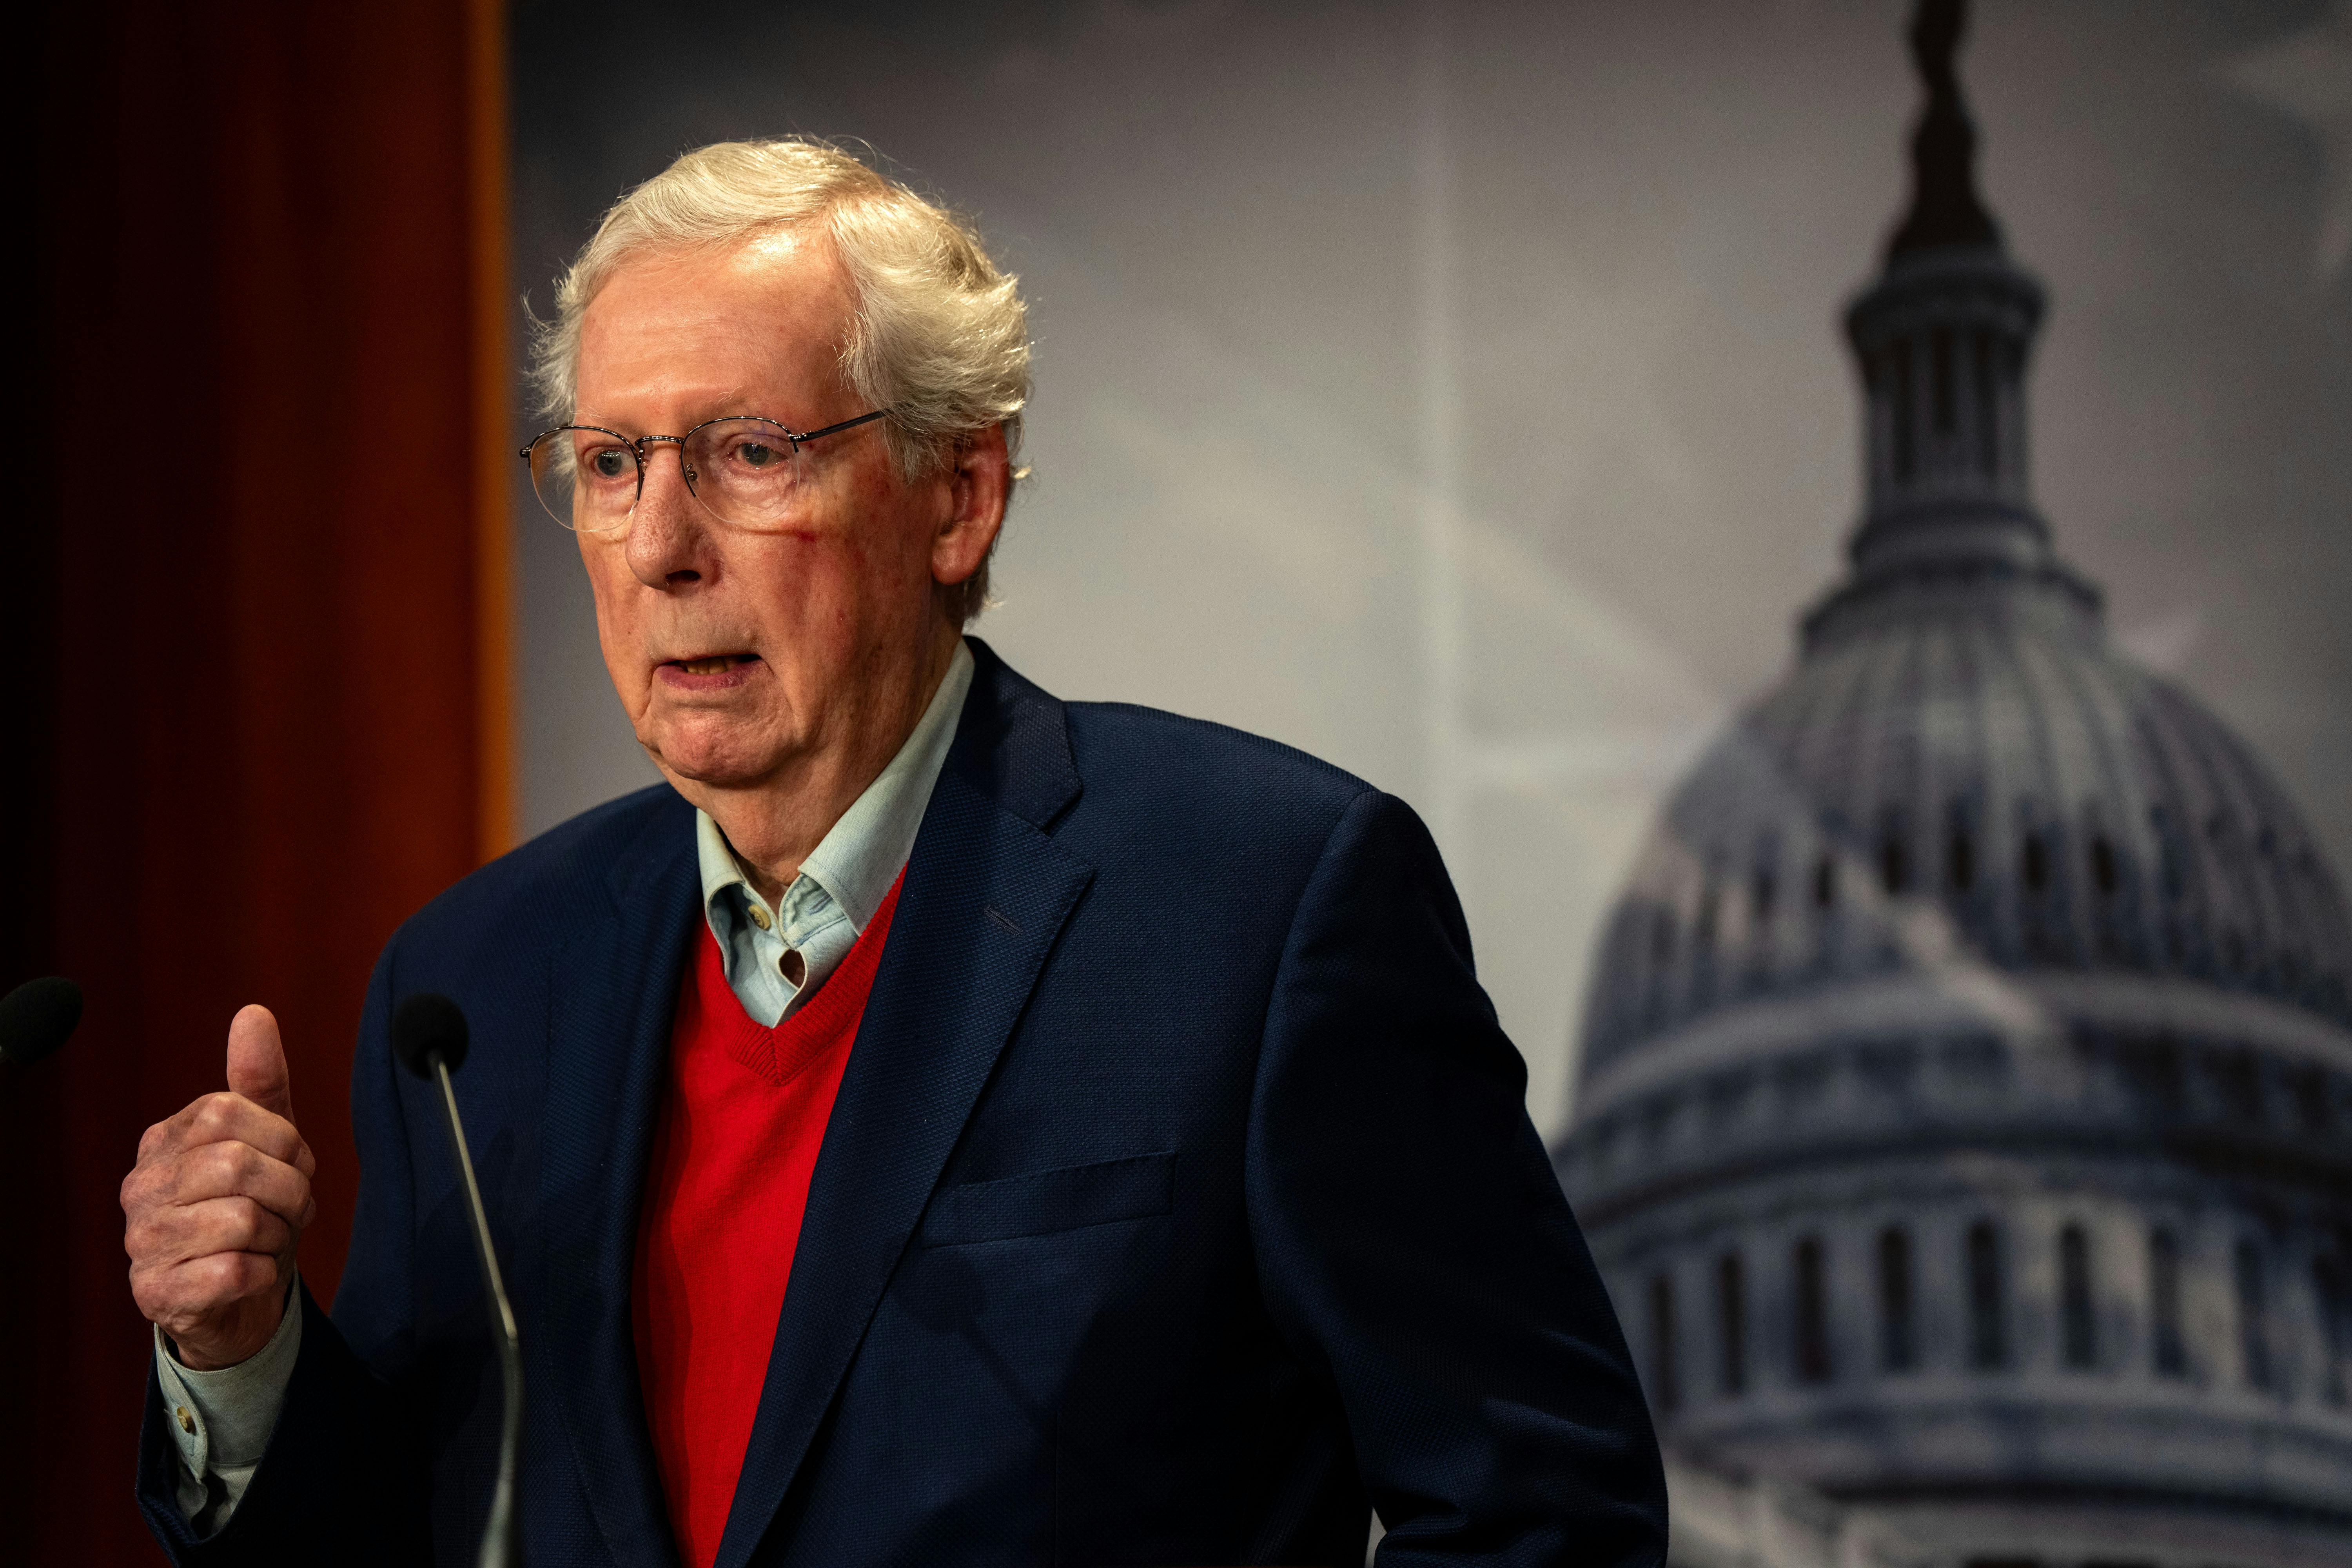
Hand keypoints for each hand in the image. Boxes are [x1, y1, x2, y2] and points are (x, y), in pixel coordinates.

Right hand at [122, 1005, 315, 1369]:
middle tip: (292, 1207)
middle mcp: (141, 1187)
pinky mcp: (157, 1293)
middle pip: (239, 1165)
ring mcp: (142, 1242)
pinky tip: (253, 1271)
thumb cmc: (251, 1208)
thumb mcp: (266, 1140)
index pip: (232, 1112)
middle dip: (290, 1189)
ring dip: (278, 1233)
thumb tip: (253, 1014)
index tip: (293, 1165)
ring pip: (242, 1219)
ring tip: (270, 1239)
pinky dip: (264, 1272)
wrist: (237, 1296)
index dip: (285, 1141)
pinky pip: (234, 1271)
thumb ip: (259, 1079)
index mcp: (164, 1141)